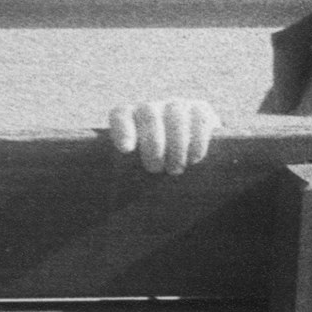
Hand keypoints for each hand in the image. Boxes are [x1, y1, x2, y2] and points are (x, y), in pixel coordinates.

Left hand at [103, 99, 219, 174]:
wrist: (188, 154)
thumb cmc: (152, 168)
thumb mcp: (135, 170)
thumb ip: (125, 177)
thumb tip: (110, 206)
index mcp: (128, 118)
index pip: (120, 115)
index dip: (122, 129)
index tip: (126, 150)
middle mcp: (151, 107)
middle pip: (148, 113)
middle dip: (152, 141)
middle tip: (155, 168)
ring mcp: (176, 105)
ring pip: (175, 115)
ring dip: (176, 144)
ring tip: (175, 169)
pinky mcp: (201, 110)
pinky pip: (199, 119)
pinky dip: (197, 141)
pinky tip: (194, 159)